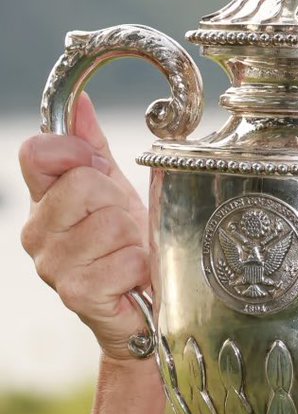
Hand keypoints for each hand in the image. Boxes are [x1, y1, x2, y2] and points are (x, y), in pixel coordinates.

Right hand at [18, 93, 151, 360]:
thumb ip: (93, 149)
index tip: (101, 173)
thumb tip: (81, 103)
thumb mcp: (114, 193)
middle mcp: (37, 231)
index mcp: (43, 200)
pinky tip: (134, 280)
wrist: (144, 311)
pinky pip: (125, 260)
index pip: (37, 152)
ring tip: (130, 255)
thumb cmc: (128, 249)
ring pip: (110, 222)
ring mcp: (51, 265)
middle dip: (118, 202)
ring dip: (135, 240)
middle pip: (84, 183)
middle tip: (124, 229)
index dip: (76, 153)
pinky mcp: (76, 293)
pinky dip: (142, 268)